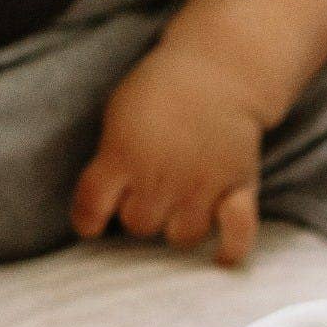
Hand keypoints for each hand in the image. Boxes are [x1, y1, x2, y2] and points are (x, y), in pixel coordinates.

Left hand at [72, 43, 262, 265]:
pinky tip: (220, 258)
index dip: (88, 220)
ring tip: (178, 210)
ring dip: (176, 228)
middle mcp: (161, 176)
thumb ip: (111, 158)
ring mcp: (201, 184)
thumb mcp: (119, 115)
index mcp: (123, 154)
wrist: (219, 69)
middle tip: (147, 197)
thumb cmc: (163, 89)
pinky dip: (230, 249)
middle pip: (139, 226)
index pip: (91, 206)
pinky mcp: (238, 187)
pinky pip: (237, 233)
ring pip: (181, 237)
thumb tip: (109, 198)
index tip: (91, 225)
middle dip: (139, 215)